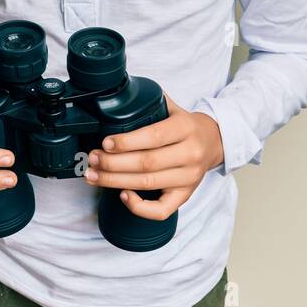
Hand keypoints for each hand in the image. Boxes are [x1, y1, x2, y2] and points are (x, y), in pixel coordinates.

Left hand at [83, 92, 224, 219]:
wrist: (214, 142)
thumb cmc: (185, 125)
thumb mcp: (173, 108)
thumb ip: (151, 101)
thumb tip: (119, 95)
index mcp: (185, 128)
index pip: (153, 137)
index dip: (126, 142)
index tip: (105, 143)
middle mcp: (190, 154)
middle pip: (147, 163)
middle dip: (113, 163)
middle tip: (92, 159)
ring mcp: (189, 178)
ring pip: (148, 184)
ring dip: (116, 181)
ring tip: (94, 176)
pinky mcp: (185, 195)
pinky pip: (162, 210)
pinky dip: (140, 207)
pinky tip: (122, 195)